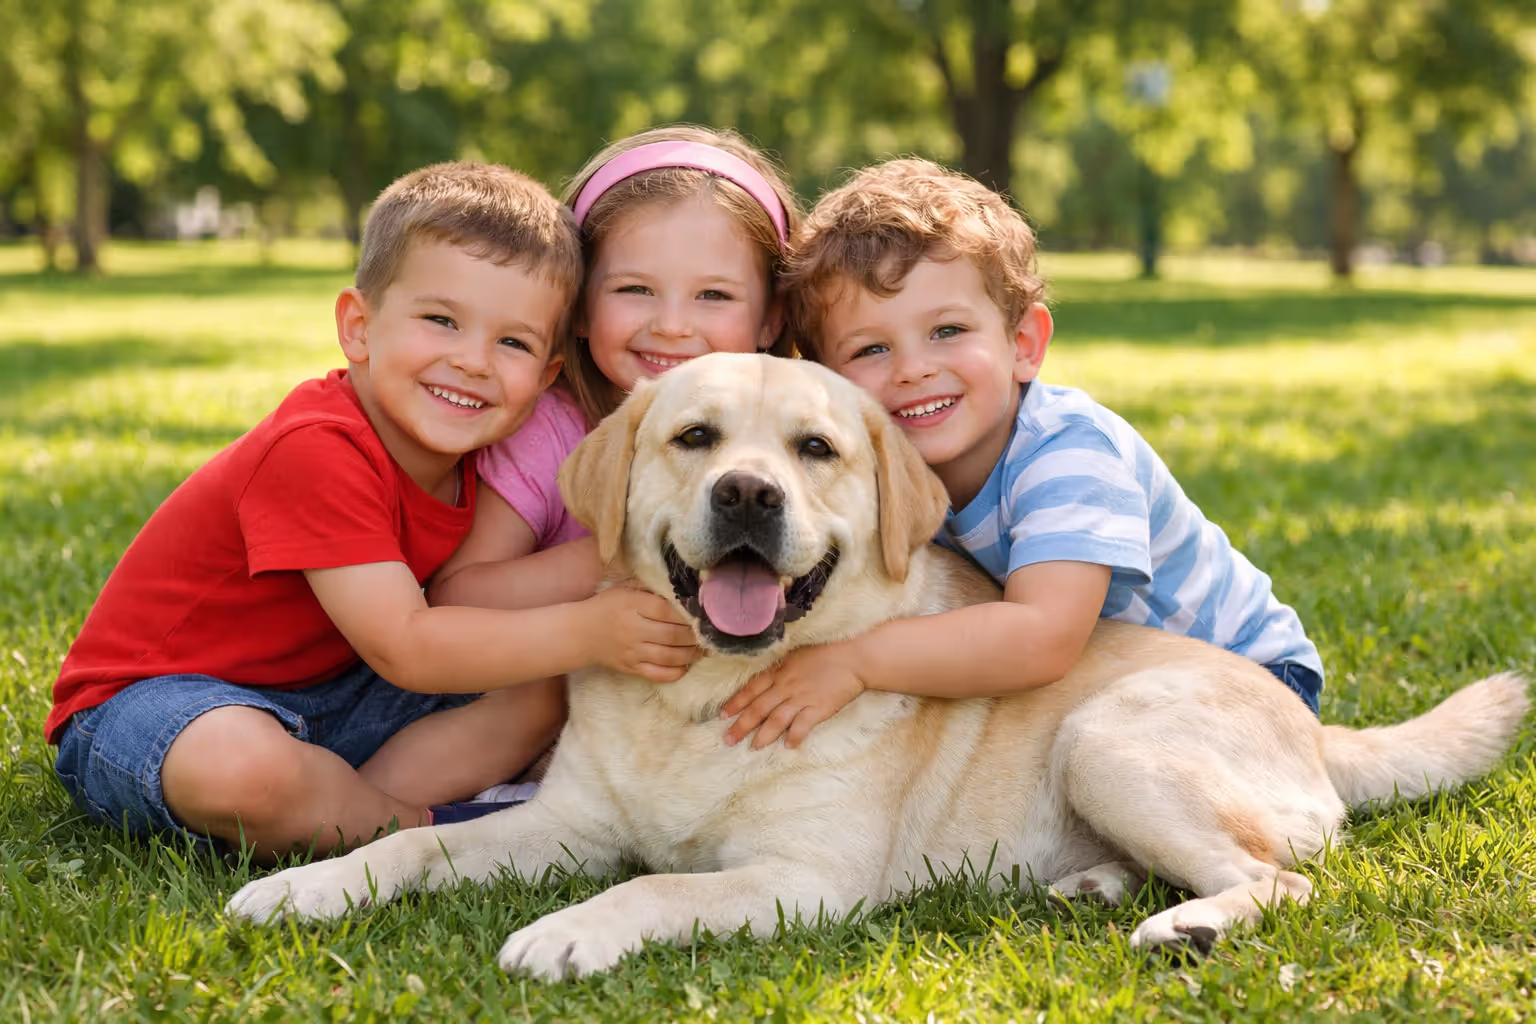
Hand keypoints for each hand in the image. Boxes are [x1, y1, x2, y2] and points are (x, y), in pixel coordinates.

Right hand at [585, 585, 697, 682]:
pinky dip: (675, 672)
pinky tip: (685, 665)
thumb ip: (652, 589)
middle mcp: (633, 629)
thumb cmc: (607, 606)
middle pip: (672, 635)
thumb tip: (684, 590)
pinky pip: (657, 674)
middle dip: (694, 636)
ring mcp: (632, 652)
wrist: (580, 633)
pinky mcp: (631, 668)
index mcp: (632, 605)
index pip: (666, 611)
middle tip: (706, 634)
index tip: (701, 615)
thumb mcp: (626, 589)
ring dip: (690, 654)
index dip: (687, 614)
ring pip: (669, 657)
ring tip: (701, 649)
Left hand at [720, 640, 866, 749]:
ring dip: (763, 735)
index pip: (751, 689)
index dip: (736, 702)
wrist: (854, 655)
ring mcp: (802, 698)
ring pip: (776, 720)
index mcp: (779, 671)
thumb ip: (782, 667)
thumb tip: (769, 677)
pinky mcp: (819, 709)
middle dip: (741, 725)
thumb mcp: (797, 652)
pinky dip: (794, 737)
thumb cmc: (827, 649)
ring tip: (753, 748)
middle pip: (758, 708)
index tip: (723, 715)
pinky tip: (788, 746)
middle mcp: (786, 686)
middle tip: (728, 739)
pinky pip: (802, 726)